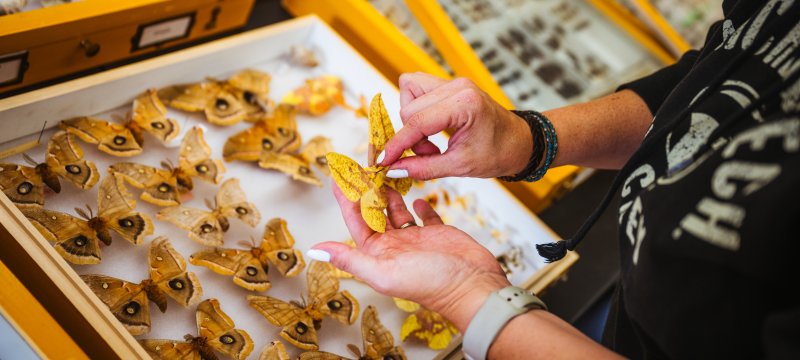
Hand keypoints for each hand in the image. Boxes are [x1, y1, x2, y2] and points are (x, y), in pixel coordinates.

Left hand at [309, 184, 509, 331]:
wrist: (473, 286)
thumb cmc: (431, 284)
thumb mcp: (384, 272)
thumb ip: (350, 259)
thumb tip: (315, 249)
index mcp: (378, 254)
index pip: (356, 220)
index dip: (346, 198)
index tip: (339, 175)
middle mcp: (394, 246)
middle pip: (374, 212)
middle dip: (366, 190)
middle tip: (360, 164)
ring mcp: (415, 239)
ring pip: (396, 211)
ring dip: (388, 193)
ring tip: (382, 172)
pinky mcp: (437, 234)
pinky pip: (424, 216)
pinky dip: (418, 205)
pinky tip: (414, 195)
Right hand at [380, 72, 532, 179]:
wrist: (520, 142)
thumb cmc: (499, 153)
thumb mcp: (460, 166)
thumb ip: (423, 167)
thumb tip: (393, 170)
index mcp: (464, 104)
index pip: (417, 121)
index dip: (396, 143)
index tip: (382, 161)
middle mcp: (457, 86)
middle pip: (409, 108)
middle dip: (411, 136)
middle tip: (429, 154)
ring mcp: (453, 82)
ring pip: (409, 93)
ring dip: (413, 121)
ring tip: (431, 141)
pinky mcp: (449, 84)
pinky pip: (418, 90)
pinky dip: (418, 111)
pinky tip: (432, 128)